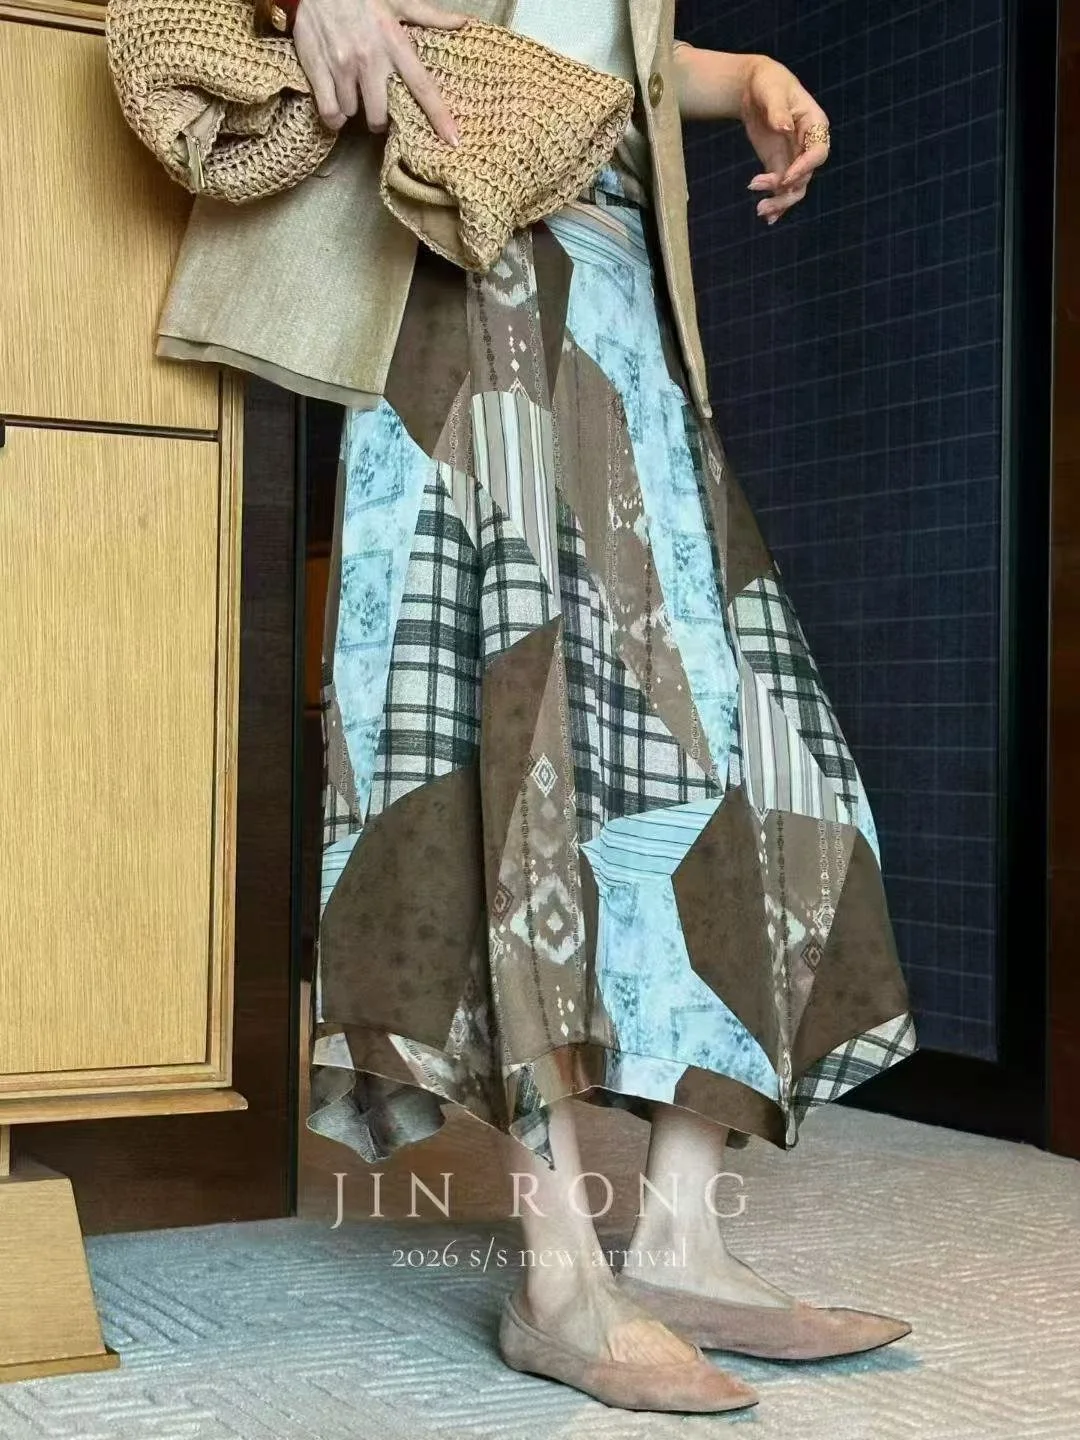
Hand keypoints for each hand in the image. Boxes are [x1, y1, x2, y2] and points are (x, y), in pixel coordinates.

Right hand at [293, 0, 467, 141]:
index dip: (439, 116)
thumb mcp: (396, 0)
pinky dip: (333, 116)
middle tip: (376, 108)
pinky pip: (329, 112)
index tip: (453, 140)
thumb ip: (428, 15)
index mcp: (393, 43)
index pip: (423, 86)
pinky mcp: (318, 71)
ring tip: (351, 94)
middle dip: (379, 120)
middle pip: (380, 115)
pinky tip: (336, 107)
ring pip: (352, 113)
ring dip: (353, 110)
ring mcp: (342, 67)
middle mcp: (369, 59)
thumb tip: (462, 22)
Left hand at [739, 56, 830, 224]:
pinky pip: (782, 188)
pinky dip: (776, 202)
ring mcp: (795, 157)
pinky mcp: (780, 164)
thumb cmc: (768, 82)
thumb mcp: (771, 90)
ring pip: (795, 187)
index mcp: (815, 124)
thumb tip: (784, 127)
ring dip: (780, 202)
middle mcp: (808, 144)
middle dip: (786, 190)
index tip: (784, 178)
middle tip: (762, 197)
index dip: (804, 168)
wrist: (755, 87)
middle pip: (806, 176)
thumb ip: (778, 110)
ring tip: (760, 210)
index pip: (817, 152)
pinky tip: (767, 217)